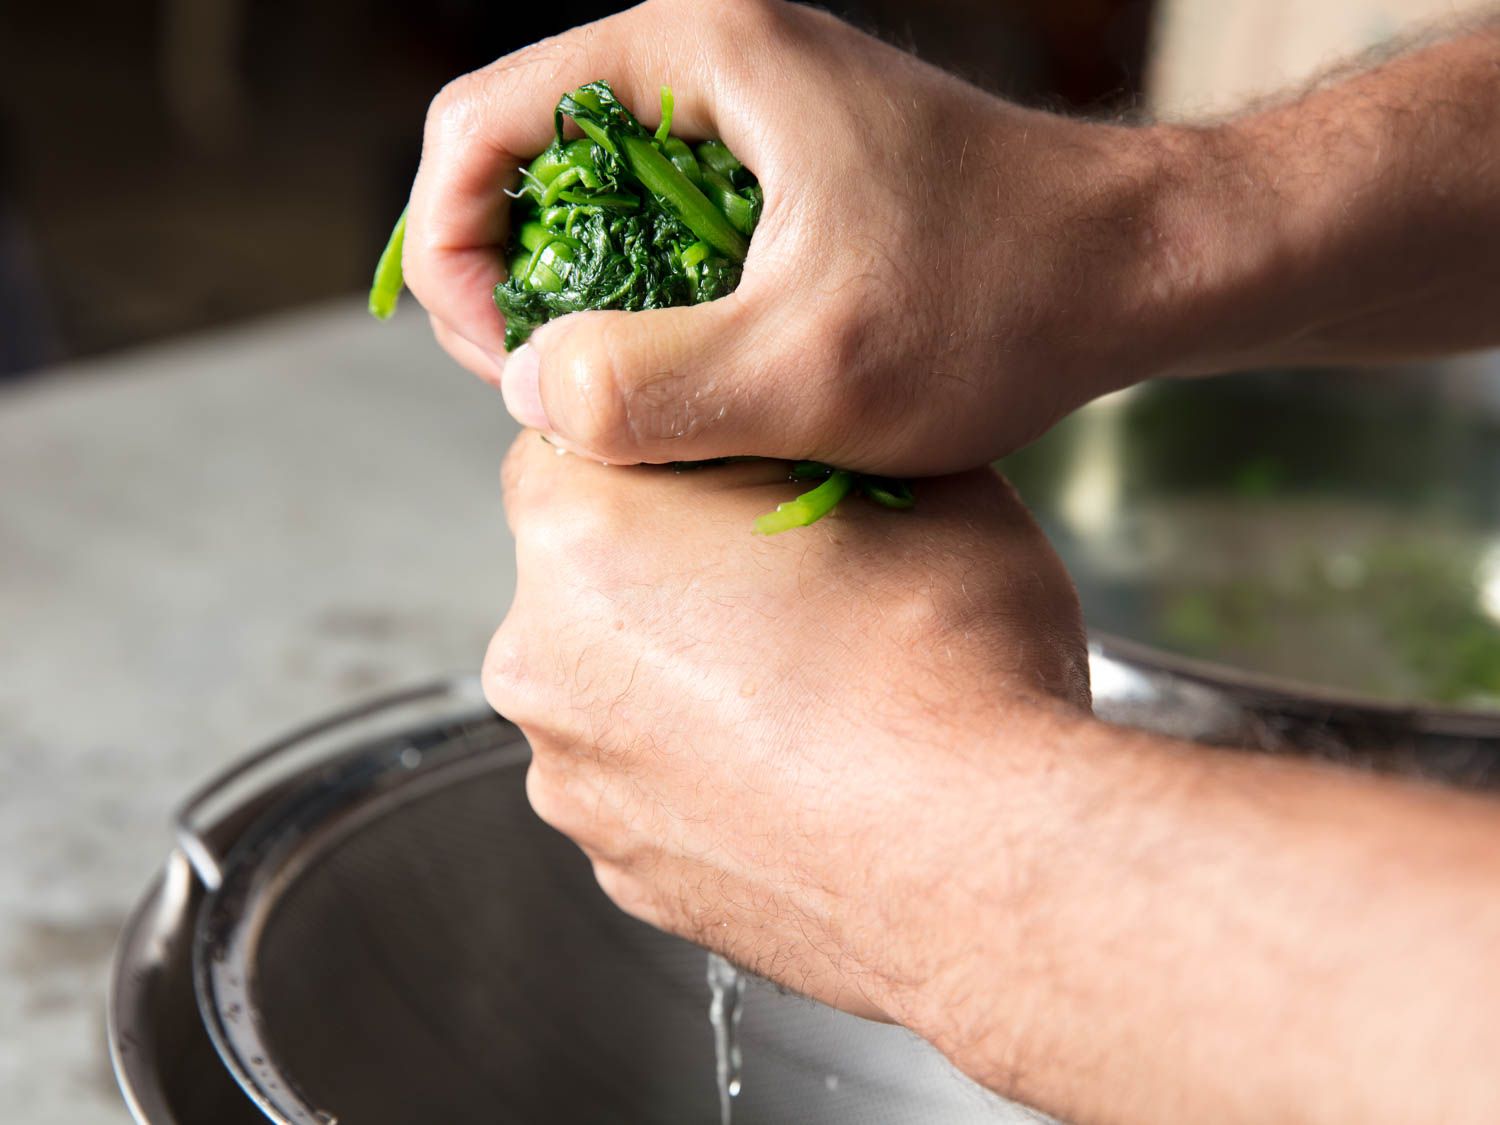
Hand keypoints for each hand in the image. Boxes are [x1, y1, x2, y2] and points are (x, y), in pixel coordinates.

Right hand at [404, 0, 1202, 474]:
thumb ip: (647, 386)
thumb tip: (531, 391)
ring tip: (632, 399)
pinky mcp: (787, 160)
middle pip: (526, 159)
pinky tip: (698, 373)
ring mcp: (753, 105)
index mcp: (695, 53)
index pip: (480, 125)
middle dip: (516, 285)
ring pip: (595, 202)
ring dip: (586, 303)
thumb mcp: (810, 367)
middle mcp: (711, 54)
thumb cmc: (999, 304)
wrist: (1142, 267)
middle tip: (565, 399)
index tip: (504, 367)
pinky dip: (653, 301)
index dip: (452, 254)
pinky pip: (667, 225)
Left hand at [483, 435, 1089, 1020]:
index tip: (741, 474)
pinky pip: (649, 783)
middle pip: (589, 572)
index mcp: (581, 532)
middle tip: (796, 583)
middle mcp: (541, 658)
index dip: (671, 446)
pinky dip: (704, 770)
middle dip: (673, 563)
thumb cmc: (947, 670)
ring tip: (814, 691)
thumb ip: (806, 434)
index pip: (576, 441)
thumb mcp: (906, 473)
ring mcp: (577, 781)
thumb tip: (809, 442)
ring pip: (618, 686)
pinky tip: (801, 768)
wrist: (985, 865)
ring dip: (687, 676)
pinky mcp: (622, 869)